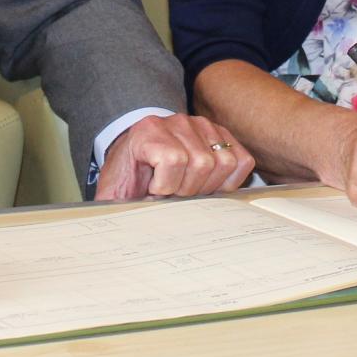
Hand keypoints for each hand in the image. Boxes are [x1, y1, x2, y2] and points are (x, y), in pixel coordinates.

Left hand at [94, 114, 255, 200]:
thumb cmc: (128, 177)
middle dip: (188, 189)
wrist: (134, 155)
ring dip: (209, 185)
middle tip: (174, 193)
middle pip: (202, 163)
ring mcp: (202, 125)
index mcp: (147, 133)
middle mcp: (176, 122)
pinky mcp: (221, 134)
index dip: (166, 186)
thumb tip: (128, 233)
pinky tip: (209, 183)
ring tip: (190, 187)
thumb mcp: (115, 193)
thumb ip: (118, 209)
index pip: (172, 159)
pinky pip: (241, 160)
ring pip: (223, 162)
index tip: (154, 192)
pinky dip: (230, 179)